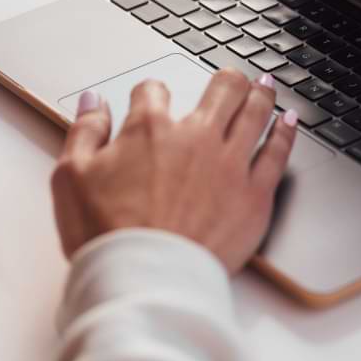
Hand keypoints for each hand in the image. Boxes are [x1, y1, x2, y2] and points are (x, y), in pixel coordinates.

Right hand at [51, 69, 297, 273]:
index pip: (152, 91)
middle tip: (231, 79)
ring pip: (255, 114)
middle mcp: (195, 137)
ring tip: (266, 86)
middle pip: (221, 90)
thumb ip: (84, 131)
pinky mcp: (254, 196)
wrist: (145, 281)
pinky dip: (285, 133)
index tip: (150, 100)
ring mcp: (229, 164)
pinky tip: (289, 123)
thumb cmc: (107, 235)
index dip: (149, 93)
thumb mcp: (71, 177)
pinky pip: (277, 155)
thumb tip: (92, 102)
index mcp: (150, 129)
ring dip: (261, 95)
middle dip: (226, 80)